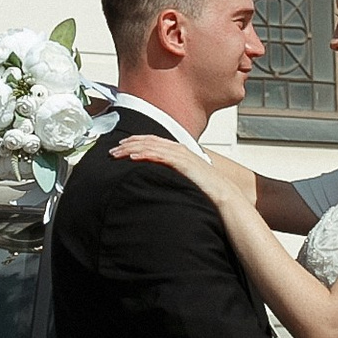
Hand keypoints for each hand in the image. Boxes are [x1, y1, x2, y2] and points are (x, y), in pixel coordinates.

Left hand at [114, 135, 254, 210]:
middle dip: (129, 144)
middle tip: (112, 150)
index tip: (121, 147)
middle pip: (149, 141)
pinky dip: (145, 154)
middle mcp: (179, 150)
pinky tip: (133, 157)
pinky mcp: (183, 163)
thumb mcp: (186, 179)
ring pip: (152, 146)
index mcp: (179, 152)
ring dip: (132, 148)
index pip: (153, 142)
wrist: (225, 196)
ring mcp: (181, 155)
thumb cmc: (207, 191)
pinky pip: (160, 156)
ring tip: (117, 153)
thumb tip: (158, 180)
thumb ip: (173, 175)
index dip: (136, 142)